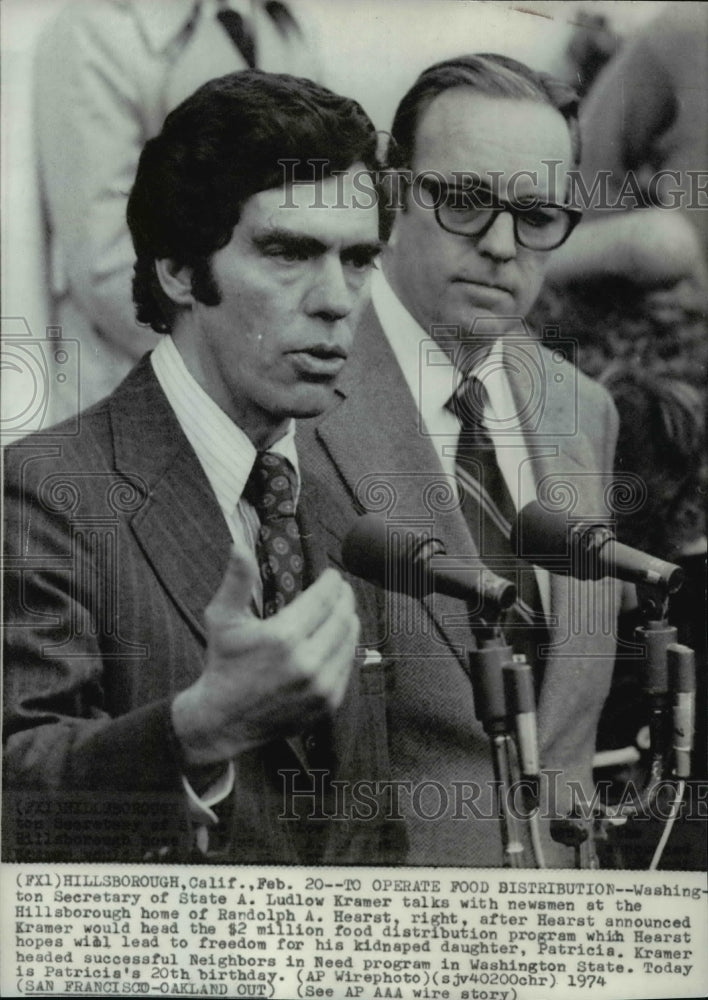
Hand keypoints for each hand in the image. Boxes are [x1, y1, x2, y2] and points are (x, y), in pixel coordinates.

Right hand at [172, 544, 359, 764]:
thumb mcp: (223, 619)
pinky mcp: (329, 703)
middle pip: (342, 617)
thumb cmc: (223, 663)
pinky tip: (338, 638)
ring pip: (350, 641)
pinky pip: (347, 666)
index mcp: (283, 636)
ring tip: (343, 610)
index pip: (323, 598)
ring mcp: (321, 685)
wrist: (225, 720)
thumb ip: (236, 582)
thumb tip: (239, 546)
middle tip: (341, 589)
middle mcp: (307, 661)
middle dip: (345, 598)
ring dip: (350, 620)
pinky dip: (346, 647)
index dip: (332, 582)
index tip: (332, 574)